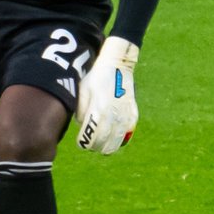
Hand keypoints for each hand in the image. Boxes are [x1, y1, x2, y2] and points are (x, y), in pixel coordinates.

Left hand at [76, 36, 139, 153]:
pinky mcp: (133, 115)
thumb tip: (82, 127)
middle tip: (89, 144)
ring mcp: (125, 116)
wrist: (117, 66)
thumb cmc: (96, 78)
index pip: (91, 136)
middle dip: (95, 147)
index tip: (81, 143)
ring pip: (117, 142)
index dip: (84, 143)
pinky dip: (119, 139)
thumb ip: (80, 112)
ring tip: (100, 144)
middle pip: (104, 143)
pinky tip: (112, 137)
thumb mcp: (82, 92)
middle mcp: (113, 115)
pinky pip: (126, 134)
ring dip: (107, 146)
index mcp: (99, 110)